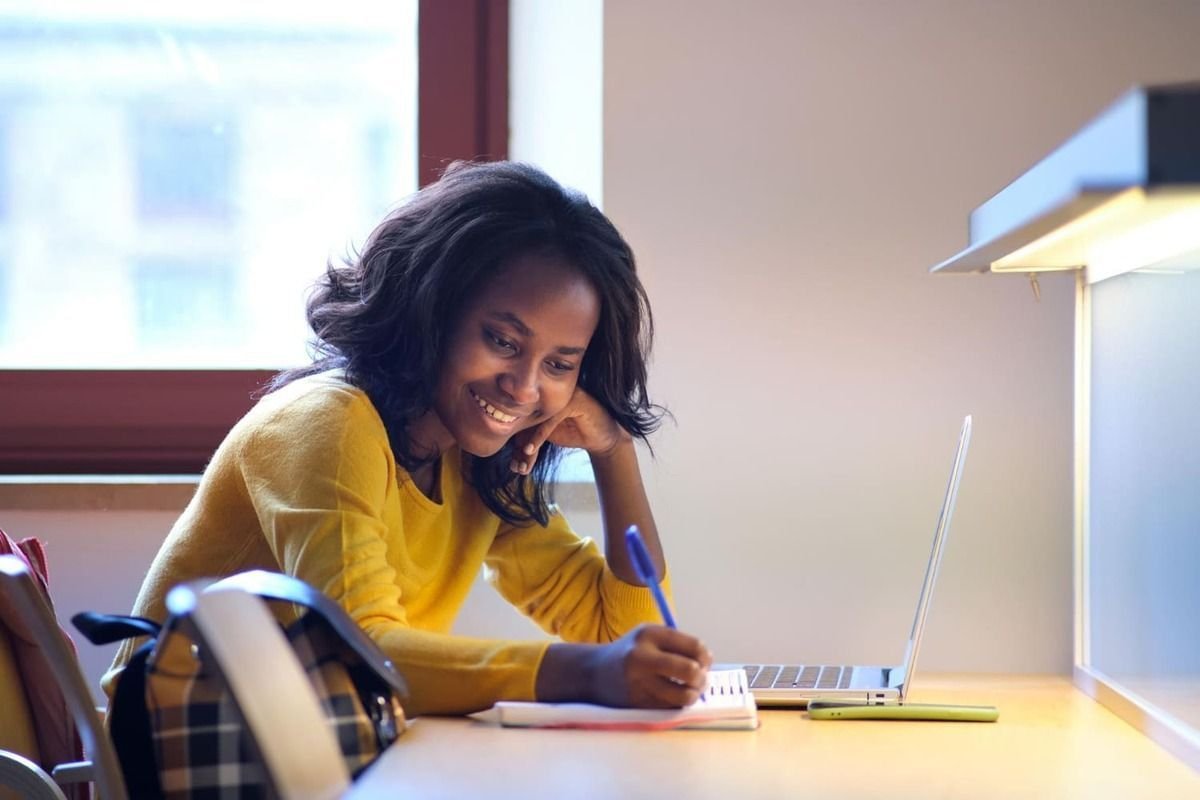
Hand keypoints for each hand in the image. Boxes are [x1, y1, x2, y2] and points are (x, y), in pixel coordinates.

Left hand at [509, 386, 630, 474]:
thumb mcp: (549, 435)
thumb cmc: (576, 433)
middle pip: (527, 420)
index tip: (513, 464)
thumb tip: (509, 445)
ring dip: (527, 444)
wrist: (603, 437)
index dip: (515, 443)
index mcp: (541, 398)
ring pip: (536, 420)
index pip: (522, 420)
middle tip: (516, 466)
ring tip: (523, 462)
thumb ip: (529, 434)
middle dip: (520, 447)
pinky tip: (530, 450)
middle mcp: (549, 393)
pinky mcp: (573, 400)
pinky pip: (550, 420)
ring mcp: (561, 394)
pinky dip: (538, 436)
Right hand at [583, 625, 713, 707]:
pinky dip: (677, 705)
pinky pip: (670, 708)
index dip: (705, 657)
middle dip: (702, 678)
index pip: (694, 646)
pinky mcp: (636, 704)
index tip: (704, 662)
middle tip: (700, 680)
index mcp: (649, 634)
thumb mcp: (649, 637)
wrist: (593, 673)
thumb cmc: (630, 654)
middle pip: (690, 671)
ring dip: (693, 695)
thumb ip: (677, 645)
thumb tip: (708, 662)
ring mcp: (638, 682)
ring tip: (690, 691)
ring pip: (683, 696)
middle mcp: (642, 657)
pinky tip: (672, 698)